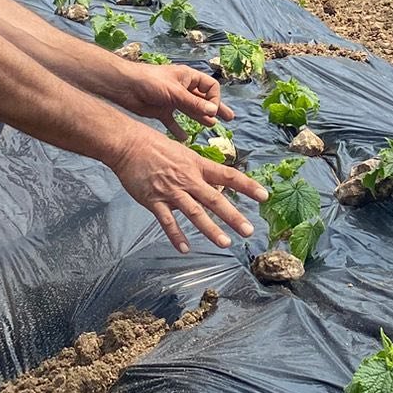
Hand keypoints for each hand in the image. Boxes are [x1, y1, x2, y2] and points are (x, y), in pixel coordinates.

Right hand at [109, 129, 265, 252]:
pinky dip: (176, 235)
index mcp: (197, 165)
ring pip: (194, 212)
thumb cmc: (156, 146)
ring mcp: (171, 191)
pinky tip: (185, 249)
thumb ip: (199, 171)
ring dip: (210, 229)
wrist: (128, 144)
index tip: (264, 196)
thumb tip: (215, 187)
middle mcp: (188, 179)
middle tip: (249, 231)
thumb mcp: (184, 153)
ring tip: (225, 243)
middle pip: (215, 199)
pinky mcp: (154, 200)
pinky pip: (167, 221)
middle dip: (233, 216)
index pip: (229, 175)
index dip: (247, 186)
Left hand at [118, 63, 234, 129]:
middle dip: (215, 108)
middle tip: (229, 118)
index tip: (212, 111)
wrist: (125, 86)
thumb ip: (194, 103)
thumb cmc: (151, 82)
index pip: (210, 87)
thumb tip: (213, 112)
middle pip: (203, 99)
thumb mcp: (176, 92)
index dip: (214, 98)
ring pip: (191, 110)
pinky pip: (173, 121)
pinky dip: (178, 129)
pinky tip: (184, 138)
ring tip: (211, 127)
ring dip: (201, 118)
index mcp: (187, 77)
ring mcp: (172, 100)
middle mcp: (182, 88)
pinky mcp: (161, 110)